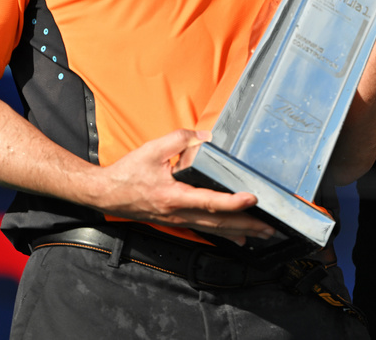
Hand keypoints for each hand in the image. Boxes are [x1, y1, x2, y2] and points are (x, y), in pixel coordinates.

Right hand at [88, 129, 275, 245]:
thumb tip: (206, 138)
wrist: (106, 193)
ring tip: (262, 234)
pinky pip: (204, 229)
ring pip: (213, 229)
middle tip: (269, 228)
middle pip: (217, 222)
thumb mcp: (153, 149)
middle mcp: (178, 213)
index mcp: (173, 195)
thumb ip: (181, 140)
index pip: (208, 201)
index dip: (231, 202)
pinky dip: (224, 234)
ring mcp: (177, 220)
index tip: (251, 199)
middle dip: (245, 225)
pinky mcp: (176, 221)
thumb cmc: (128, 173)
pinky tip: (239, 237)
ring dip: (239, 232)